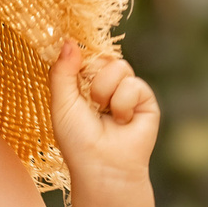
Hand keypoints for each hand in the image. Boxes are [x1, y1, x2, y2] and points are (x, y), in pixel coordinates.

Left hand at [50, 40, 158, 186]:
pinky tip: (123, 121)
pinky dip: (123, 103)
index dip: (80, 60)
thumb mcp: (62, 102)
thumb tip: (69, 41)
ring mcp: (127, 91)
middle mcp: (107, 85)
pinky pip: (134, 84)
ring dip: (106, 92)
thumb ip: (62, 71)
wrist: (102, 165)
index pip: (86, 56)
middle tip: (91, 103)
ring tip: (105, 114)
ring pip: (119, 67)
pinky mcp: (146, 100)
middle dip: (92, 79)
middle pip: (103, 57)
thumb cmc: (78, 140)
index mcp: (85, 84)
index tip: (74, 72)